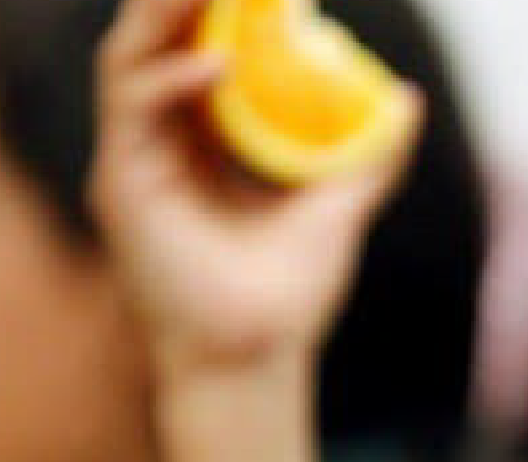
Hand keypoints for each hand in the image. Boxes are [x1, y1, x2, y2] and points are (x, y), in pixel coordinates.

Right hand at [87, 0, 420, 380]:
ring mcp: (133, 162)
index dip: (215, 11)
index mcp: (198, 143)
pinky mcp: (121, 187)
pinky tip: (216, 67)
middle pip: (151, 46)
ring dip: (163, 17)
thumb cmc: (288, 294)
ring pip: (127, 61)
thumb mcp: (338, 207)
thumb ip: (369, 155)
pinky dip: (170, 81)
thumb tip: (406, 101)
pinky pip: (132, 111)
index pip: (194, 55)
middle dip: (178, 0)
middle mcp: (157, 145)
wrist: (258, 359)